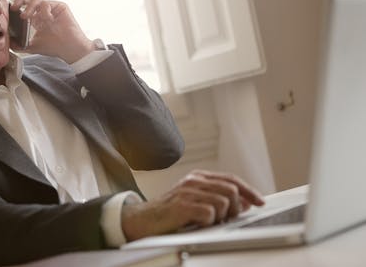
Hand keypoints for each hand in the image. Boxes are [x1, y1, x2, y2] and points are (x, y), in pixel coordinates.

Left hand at [9, 0, 94, 62]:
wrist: (70, 49)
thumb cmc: (54, 47)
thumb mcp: (32, 46)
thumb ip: (20, 45)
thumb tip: (7, 43)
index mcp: (37, 18)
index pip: (24, 5)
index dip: (17, 5)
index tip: (10, 11)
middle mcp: (44, 11)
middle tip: (15, 8)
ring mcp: (52, 8)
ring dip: (30, 6)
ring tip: (26, 17)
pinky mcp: (60, 6)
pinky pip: (47, 2)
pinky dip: (43, 11)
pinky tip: (47, 20)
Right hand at [121, 169, 264, 240]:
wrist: (141, 221)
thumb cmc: (169, 214)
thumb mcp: (194, 202)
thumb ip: (217, 198)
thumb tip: (244, 203)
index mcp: (198, 177)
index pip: (231, 179)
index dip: (249, 191)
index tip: (260, 202)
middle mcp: (194, 180)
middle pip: (231, 190)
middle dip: (236, 208)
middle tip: (227, 220)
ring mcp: (188, 191)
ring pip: (224, 202)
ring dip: (221, 217)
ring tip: (208, 223)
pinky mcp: (182, 204)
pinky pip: (210, 213)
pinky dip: (209, 222)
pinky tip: (198, 224)